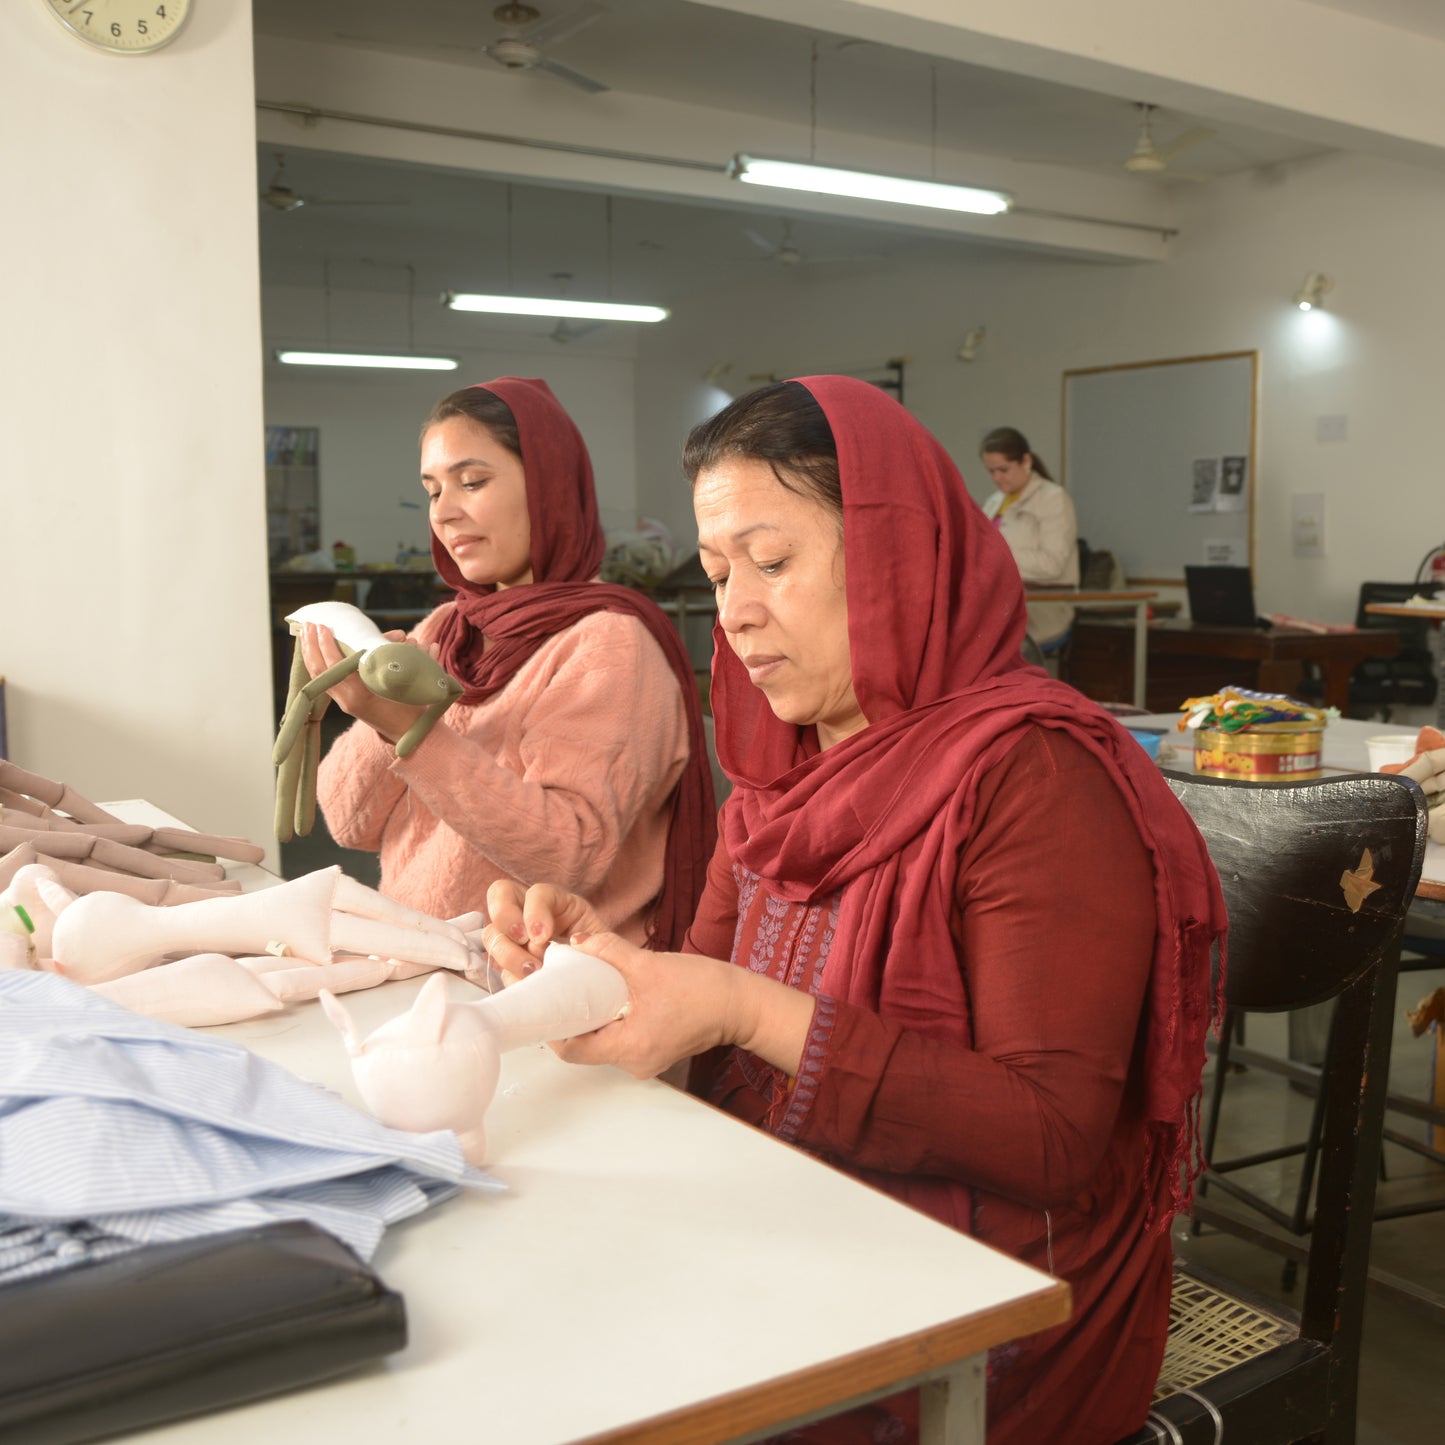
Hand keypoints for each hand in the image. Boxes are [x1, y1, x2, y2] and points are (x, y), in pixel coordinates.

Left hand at [300, 622, 432, 745]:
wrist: (408, 730)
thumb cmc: (410, 705)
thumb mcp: (405, 678)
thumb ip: (400, 655)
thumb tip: (400, 635)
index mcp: (361, 695)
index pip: (336, 666)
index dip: (327, 645)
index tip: (324, 627)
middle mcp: (347, 700)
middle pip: (320, 670)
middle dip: (312, 645)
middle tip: (309, 624)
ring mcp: (343, 702)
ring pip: (317, 675)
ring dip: (309, 652)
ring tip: (305, 632)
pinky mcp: (342, 700)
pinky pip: (322, 679)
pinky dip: (315, 662)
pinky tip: (312, 648)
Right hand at [481, 880, 604, 980]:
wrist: (607, 999)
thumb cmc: (611, 969)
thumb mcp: (612, 949)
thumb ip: (602, 942)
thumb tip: (578, 943)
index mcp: (560, 905)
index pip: (537, 892)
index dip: (534, 909)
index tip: (542, 936)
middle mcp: (533, 917)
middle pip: (499, 895)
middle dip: (507, 918)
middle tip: (524, 942)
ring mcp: (518, 942)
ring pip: (493, 934)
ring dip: (507, 953)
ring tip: (532, 973)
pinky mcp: (513, 969)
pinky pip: (496, 968)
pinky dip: (509, 978)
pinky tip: (527, 987)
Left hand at [541, 930, 745, 1078]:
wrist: (742, 1005)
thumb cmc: (704, 989)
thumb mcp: (649, 965)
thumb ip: (610, 951)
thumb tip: (577, 942)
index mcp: (629, 1048)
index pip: (572, 1049)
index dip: (551, 1027)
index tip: (543, 1001)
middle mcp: (634, 1063)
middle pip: (586, 1045)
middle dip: (572, 1016)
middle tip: (560, 987)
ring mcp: (646, 1060)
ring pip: (604, 1041)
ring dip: (593, 1016)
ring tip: (584, 986)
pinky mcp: (656, 1050)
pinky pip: (622, 1038)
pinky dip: (612, 1018)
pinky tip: (612, 994)